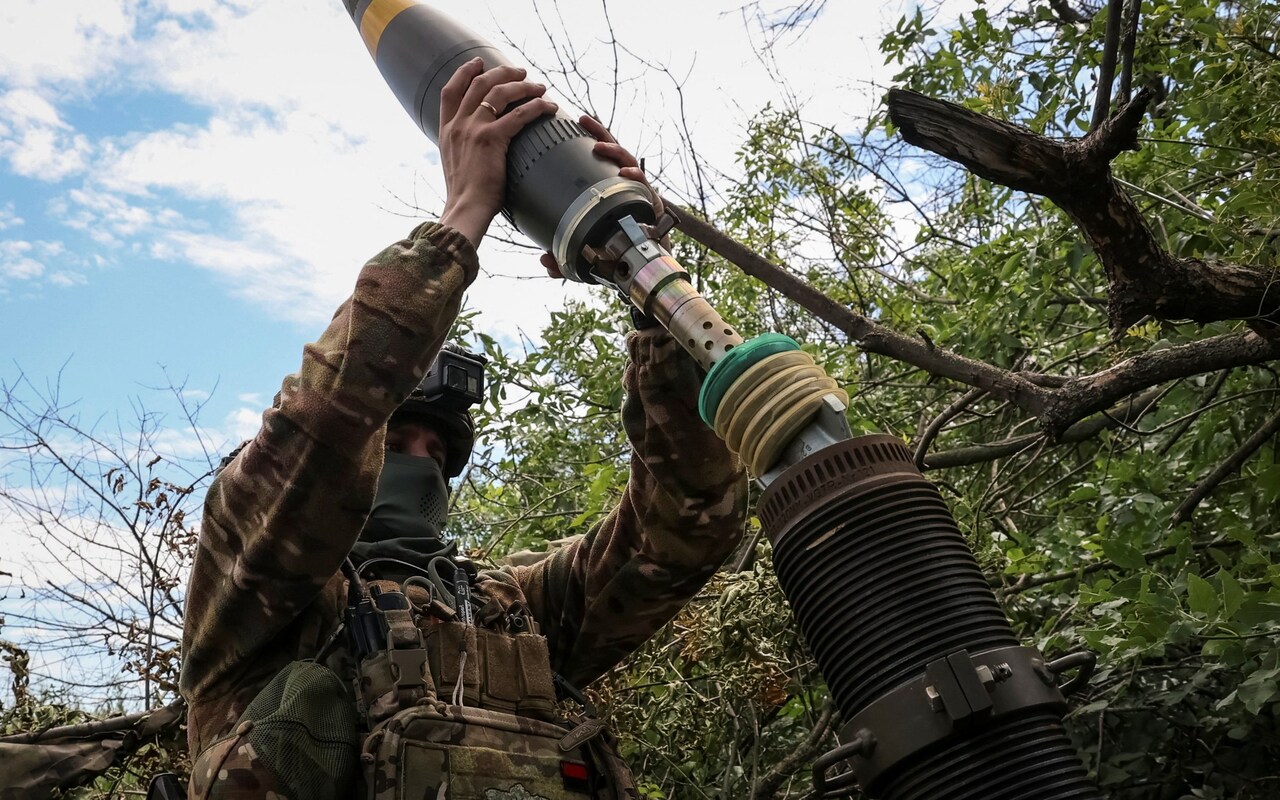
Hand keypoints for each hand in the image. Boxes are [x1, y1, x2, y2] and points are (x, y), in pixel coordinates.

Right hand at [438, 59, 557, 247]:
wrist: (465, 209)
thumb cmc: (465, 196)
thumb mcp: (455, 165)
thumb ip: (462, 149)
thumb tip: (477, 149)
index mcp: (446, 130)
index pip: (450, 91)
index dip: (464, 73)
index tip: (478, 63)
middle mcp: (458, 125)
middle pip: (478, 84)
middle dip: (501, 73)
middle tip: (519, 72)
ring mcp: (473, 129)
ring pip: (499, 93)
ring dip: (522, 85)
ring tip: (538, 86)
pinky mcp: (491, 139)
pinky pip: (519, 114)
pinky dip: (536, 106)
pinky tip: (548, 106)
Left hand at [539, 115, 664, 278]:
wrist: (643, 266)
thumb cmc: (616, 254)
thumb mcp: (585, 256)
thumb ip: (564, 259)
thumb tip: (545, 260)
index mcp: (606, 190)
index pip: (594, 162)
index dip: (585, 142)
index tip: (570, 127)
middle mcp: (622, 186)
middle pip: (612, 152)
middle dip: (599, 133)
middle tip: (584, 121)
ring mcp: (637, 191)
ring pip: (628, 162)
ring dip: (614, 152)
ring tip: (600, 148)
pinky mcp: (651, 202)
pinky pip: (644, 184)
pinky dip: (636, 177)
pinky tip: (627, 174)